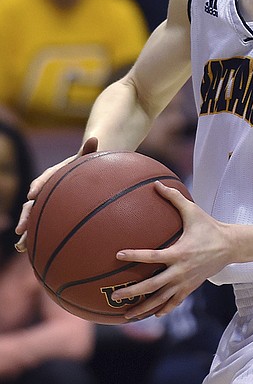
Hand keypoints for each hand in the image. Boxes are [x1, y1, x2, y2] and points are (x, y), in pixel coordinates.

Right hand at [14, 137, 98, 251]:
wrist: (82, 173)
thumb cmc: (85, 165)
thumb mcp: (86, 158)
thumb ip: (88, 150)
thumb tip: (94, 138)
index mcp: (50, 177)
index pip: (42, 181)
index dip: (37, 187)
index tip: (32, 194)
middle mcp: (44, 191)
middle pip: (32, 204)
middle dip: (25, 217)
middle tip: (20, 229)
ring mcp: (45, 204)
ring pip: (33, 219)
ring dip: (27, 232)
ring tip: (22, 246)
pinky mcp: (49, 214)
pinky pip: (41, 226)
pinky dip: (36, 238)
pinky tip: (31, 252)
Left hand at [108, 182, 232, 319]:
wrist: (231, 246)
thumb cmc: (210, 227)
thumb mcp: (193, 211)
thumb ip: (174, 198)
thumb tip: (156, 184)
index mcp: (178, 252)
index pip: (152, 256)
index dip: (135, 256)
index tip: (118, 255)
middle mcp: (180, 270)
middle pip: (152, 285)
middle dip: (132, 292)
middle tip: (114, 296)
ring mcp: (185, 281)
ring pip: (161, 299)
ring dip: (144, 308)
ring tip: (127, 315)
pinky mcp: (191, 287)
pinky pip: (175, 302)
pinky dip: (164, 309)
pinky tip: (153, 314)